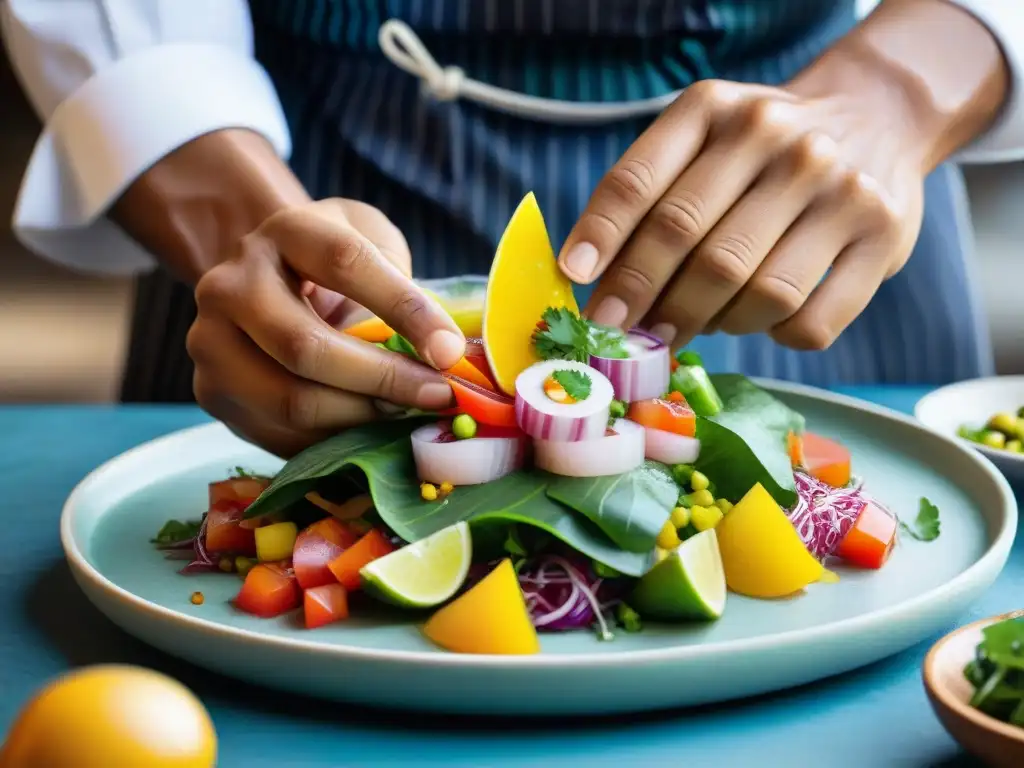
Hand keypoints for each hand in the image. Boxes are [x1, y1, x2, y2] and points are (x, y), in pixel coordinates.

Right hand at [187, 199, 463, 456]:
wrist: (267, 280)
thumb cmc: (335, 266)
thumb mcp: (373, 245)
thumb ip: (402, 287)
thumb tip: (439, 355)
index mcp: (284, 232)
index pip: (345, 264)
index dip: (404, 310)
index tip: (449, 351)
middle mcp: (231, 284)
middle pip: (306, 347)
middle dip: (383, 380)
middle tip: (435, 395)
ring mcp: (210, 341)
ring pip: (290, 400)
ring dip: (360, 417)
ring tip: (403, 413)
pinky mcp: (211, 391)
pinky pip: (279, 432)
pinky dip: (333, 439)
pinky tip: (367, 429)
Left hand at [559, 78, 926, 350]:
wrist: (877, 117)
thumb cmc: (762, 149)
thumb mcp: (703, 139)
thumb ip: (652, 196)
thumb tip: (594, 283)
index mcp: (716, 110)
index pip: (640, 181)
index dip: (601, 237)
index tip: (576, 283)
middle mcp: (781, 140)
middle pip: (693, 244)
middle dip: (645, 300)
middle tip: (623, 332)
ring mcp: (840, 189)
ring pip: (755, 293)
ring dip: (712, 323)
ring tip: (696, 323)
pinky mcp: (883, 239)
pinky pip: (810, 323)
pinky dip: (773, 336)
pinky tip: (761, 319)